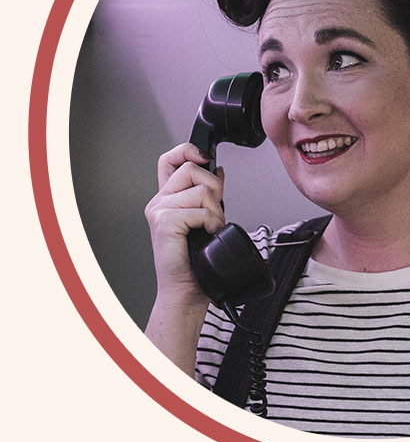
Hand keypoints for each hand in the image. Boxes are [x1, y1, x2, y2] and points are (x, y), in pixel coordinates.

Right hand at [144, 142, 224, 304]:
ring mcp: (159, 211)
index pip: (170, 159)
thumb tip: (218, 170)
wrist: (186, 290)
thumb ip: (208, 194)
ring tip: (210, 227)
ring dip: (215, 210)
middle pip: (191, 169)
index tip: (206, 158)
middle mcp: (159, 201)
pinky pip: (199, 209)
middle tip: (215, 210)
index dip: (188, 150)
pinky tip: (207, 234)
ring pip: (200, 190)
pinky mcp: (165, 222)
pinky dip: (211, 222)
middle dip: (214, 186)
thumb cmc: (195, 261)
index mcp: (167, 198)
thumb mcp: (205, 218)